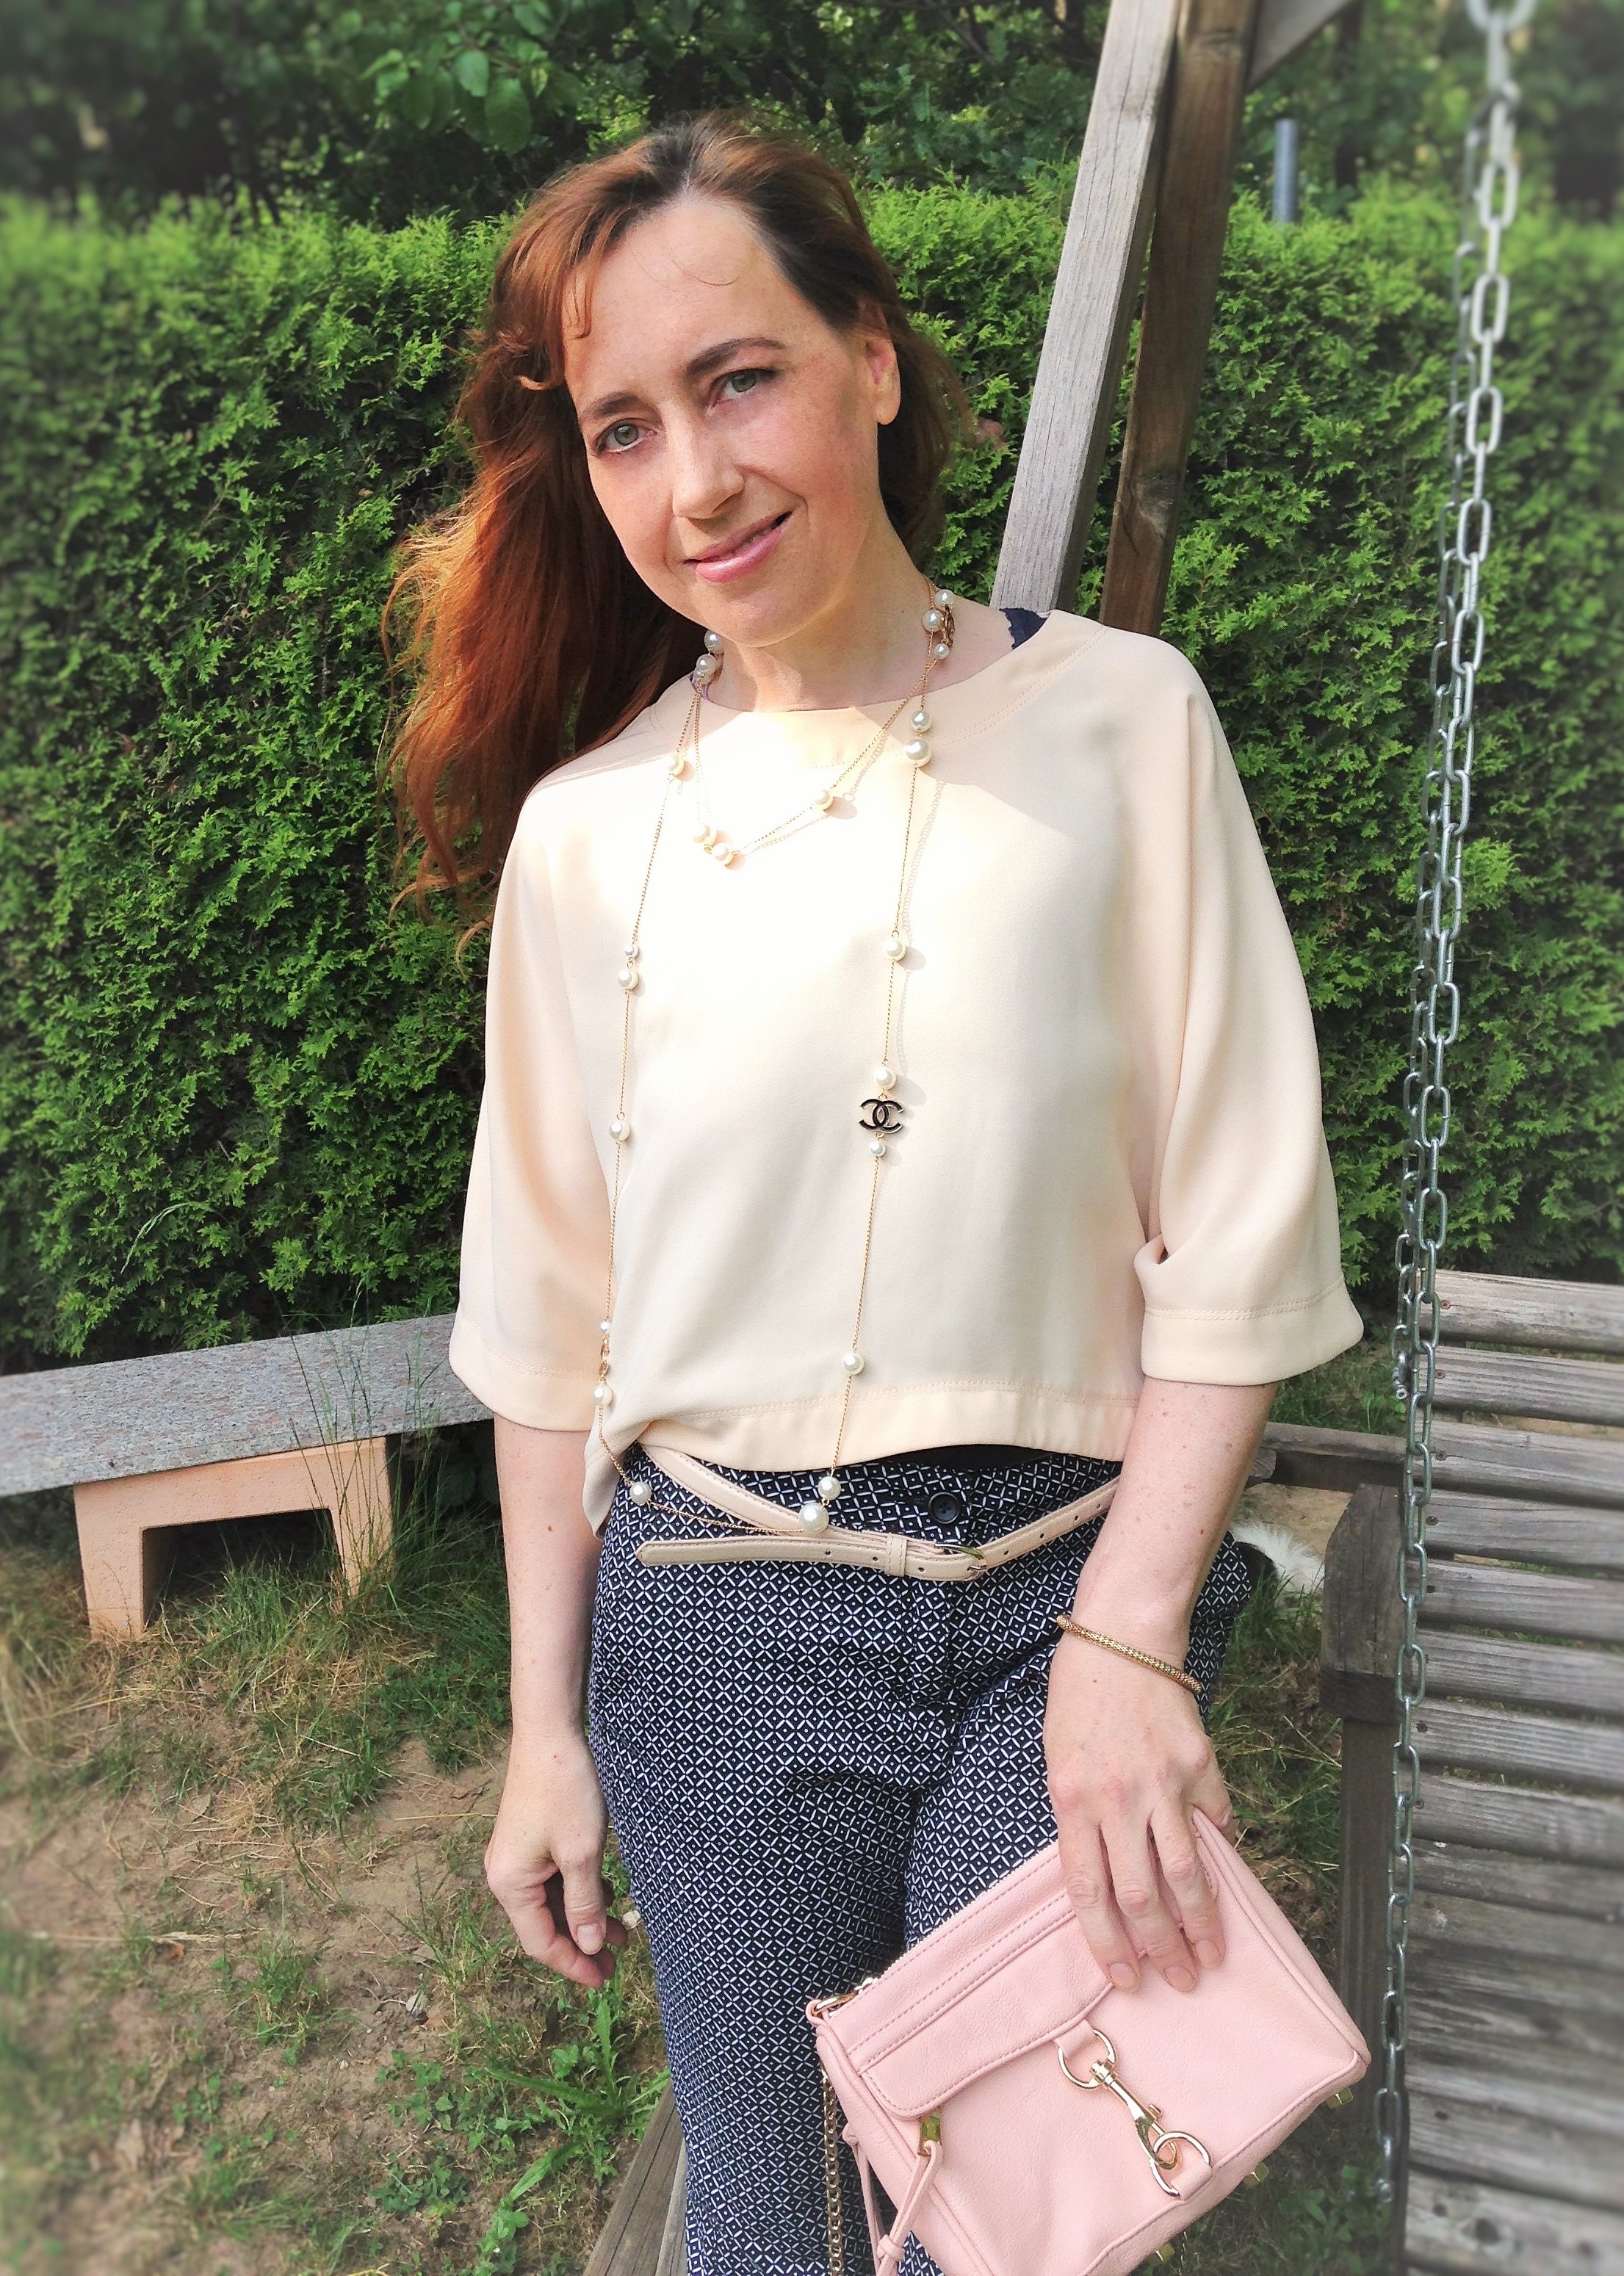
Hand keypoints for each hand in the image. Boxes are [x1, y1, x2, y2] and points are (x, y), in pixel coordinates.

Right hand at [485, 1730, 629, 1988]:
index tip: (605, 1981)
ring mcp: (516, 1854)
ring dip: (585, 1917)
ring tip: (623, 1932)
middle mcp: (505, 1873)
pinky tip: (608, 1894)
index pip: (541, 1942)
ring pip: (551, 1901)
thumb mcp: (581, 1853)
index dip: (574, 1965)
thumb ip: (585, 1905)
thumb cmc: (565, 1790)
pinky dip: (579, 1891)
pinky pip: (552, 1877)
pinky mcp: (530, 1838)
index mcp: (510, 1884)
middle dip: (582, 1944)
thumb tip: (590, 1947)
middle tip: (618, 1962)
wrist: (550, 1731)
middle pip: (544, 1924)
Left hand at [1043, 1627, 1236, 1994]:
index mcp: (1073, 1801)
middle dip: (1162, 1949)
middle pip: (1142, 1895)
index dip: (1107, 1942)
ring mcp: (1164, 1785)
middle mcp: (1119, 1800)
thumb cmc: (1079, 1702)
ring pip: (1188, 1873)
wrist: (1122, 1641)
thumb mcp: (1060, 1763)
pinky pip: (1217, 1824)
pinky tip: (1227, 1883)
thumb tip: (1112, 1879)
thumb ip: (1082, 1821)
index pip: (1089, 1891)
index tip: (1127, 1979)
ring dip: (1202, 1924)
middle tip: (1181, 1981)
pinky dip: (1223, 1856)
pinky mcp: (1201, 1767)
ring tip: (1212, 1957)